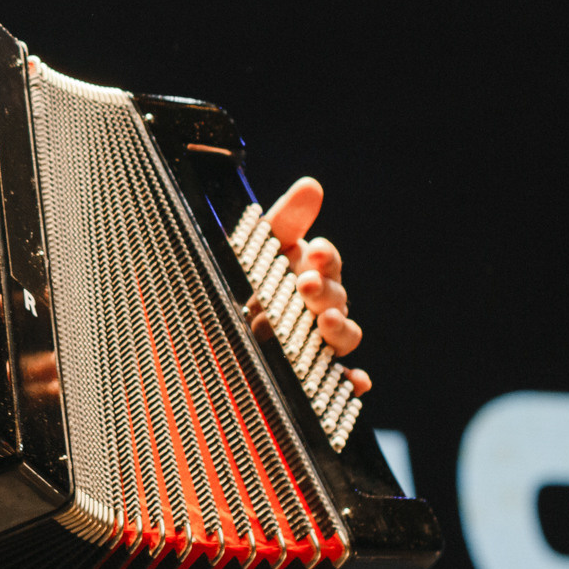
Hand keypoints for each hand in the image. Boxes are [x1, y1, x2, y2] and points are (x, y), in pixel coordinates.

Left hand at [260, 177, 369, 395]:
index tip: (316, 251)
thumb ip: (285, 219)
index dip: (326, 257)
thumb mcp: (257, 247)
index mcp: (309, 273)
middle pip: (337, 298)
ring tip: (325, 322)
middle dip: (324, 290)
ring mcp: (316, 342)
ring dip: (340, 329)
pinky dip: (351, 382)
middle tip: (305, 285)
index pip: (327, 262)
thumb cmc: (245, 280)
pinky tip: (355, 382)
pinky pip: (339, 381)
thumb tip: (312, 186)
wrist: (213, 331)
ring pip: (344, 336)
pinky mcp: (311, 374)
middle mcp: (318, 307)